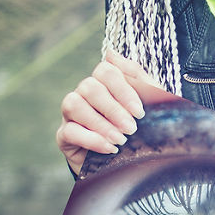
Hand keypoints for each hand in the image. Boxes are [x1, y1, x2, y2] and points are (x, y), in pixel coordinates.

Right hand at [56, 47, 155, 175]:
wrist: (136, 161)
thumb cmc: (143, 127)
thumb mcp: (149, 101)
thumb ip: (135, 75)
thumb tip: (110, 52)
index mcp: (105, 82)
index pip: (106, 70)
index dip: (122, 89)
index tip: (140, 112)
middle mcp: (85, 94)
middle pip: (89, 87)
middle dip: (112, 109)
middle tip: (131, 128)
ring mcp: (71, 114)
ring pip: (73, 104)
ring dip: (99, 123)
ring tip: (120, 140)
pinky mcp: (64, 136)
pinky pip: (69, 131)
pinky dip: (91, 139)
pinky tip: (109, 148)